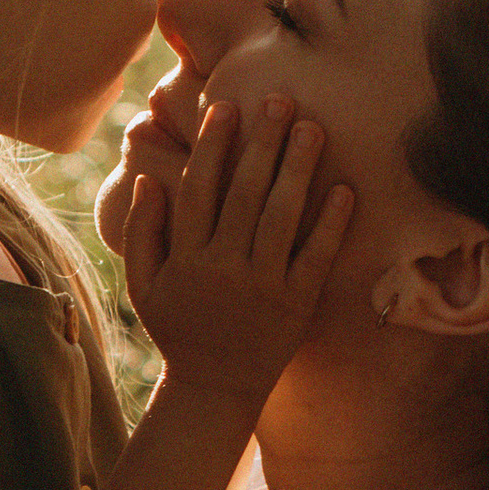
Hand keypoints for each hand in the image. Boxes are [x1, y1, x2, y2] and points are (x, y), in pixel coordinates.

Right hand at [121, 96, 351, 410]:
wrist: (214, 390)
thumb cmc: (178, 331)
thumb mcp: (144, 287)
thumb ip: (143, 233)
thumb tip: (147, 179)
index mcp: (188, 258)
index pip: (200, 188)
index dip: (212, 145)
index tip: (225, 106)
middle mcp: (225, 267)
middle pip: (246, 192)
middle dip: (263, 142)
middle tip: (280, 99)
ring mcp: (263, 286)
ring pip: (282, 216)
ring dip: (298, 168)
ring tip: (312, 128)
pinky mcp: (296, 304)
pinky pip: (316, 257)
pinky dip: (331, 223)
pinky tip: (345, 189)